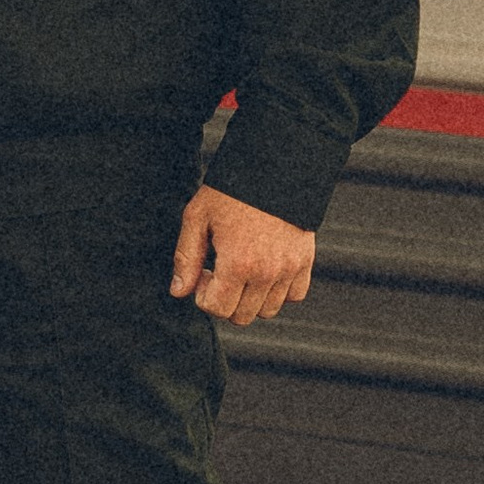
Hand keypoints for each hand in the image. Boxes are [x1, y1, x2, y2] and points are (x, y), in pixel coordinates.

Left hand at [169, 185, 315, 325]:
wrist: (274, 166)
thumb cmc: (231, 190)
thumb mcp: (197, 217)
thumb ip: (186, 258)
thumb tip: (179, 291)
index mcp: (238, 264)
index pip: (217, 309)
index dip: (202, 295)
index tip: (203, 272)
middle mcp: (267, 272)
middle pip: (241, 316)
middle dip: (225, 300)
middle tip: (220, 270)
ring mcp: (289, 269)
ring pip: (268, 311)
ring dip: (250, 298)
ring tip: (242, 269)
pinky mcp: (305, 261)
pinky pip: (294, 296)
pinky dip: (279, 291)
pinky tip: (265, 268)